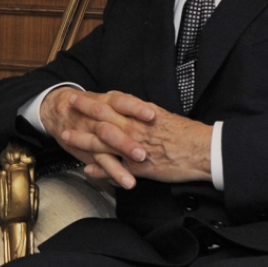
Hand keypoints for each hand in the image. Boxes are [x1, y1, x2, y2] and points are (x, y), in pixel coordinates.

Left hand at [41, 88, 212, 187]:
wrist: (203, 150)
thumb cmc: (187, 134)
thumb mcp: (162, 119)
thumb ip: (143, 116)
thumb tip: (133, 112)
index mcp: (140, 115)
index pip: (111, 104)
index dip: (93, 100)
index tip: (78, 96)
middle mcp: (134, 127)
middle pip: (102, 118)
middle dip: (81, 113)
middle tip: (64, 108)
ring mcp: (134, 146)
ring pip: (103, 141)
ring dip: (83, 139)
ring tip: (66, 137)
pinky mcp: (139, 165)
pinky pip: (116, 168)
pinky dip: (101, 169)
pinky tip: (88, 170)